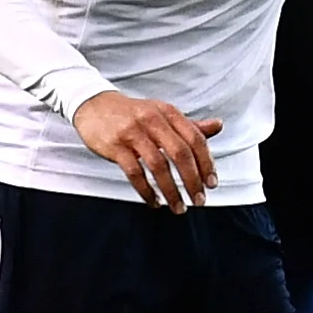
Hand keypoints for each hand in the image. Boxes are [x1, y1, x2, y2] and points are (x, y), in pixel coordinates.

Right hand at [74, 88, 224, 210]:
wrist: (93, 105)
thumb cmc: (133, 113)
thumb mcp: (162, 114)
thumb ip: (190, 124)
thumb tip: (218, 126)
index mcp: (168, 112)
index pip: (195, 138)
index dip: (206, 163)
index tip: (212, 183)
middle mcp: (152, 120)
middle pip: (180, 153)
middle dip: (192, 180)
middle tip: (199, 200)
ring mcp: (132, 133)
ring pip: (158, 166)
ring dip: (171, 191)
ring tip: (178, 207)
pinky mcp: (115, 146)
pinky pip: (134, 173)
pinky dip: (146, 191)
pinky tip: (154, 202)